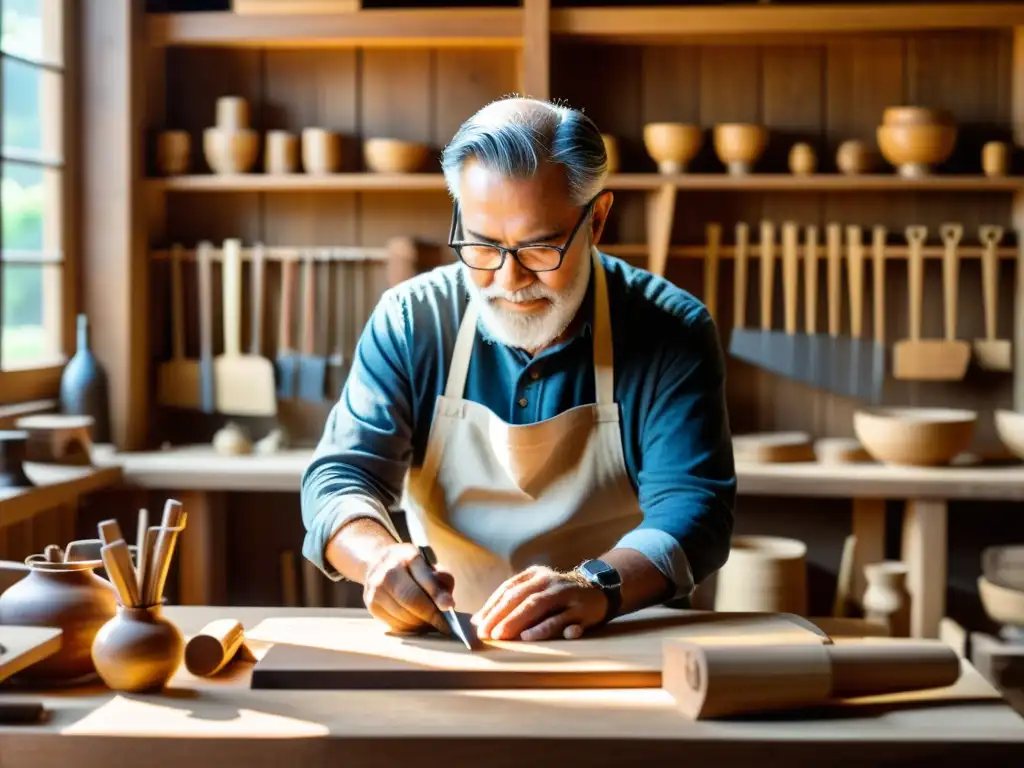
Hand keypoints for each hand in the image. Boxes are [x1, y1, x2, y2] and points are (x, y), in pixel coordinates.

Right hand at [363, 543, 454, 634]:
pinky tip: (416, 624)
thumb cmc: (411, 567)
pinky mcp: (371, 605)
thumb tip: (447, 603)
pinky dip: (409, 627)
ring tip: (431, 623)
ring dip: (421, 624)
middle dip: (430, 615)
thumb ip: (442, 579)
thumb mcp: (429, 564)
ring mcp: (376, 589)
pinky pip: (394, 624)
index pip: (424, 579)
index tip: (449, 607)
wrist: (378, 562)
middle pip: (411, 600)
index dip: (438, 595)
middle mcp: (388, 571)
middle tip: (444, 624)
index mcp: (407, 556)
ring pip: (403, 616)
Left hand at [471, 566, 607, 641]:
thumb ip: (512, 601)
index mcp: (535, 575)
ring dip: (519, 621)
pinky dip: (547, 628)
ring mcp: (566, 595)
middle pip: (521, 597)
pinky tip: (532, 636)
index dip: (492, 606)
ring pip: (539, 606)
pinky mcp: (581, 611)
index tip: (478, 623)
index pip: (509, 589)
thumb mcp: (537, 590)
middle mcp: (550, 582)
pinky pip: (563, 620)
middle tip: (487, 633)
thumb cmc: (559, 595)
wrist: (599, 590)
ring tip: (503, 635)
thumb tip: (478, 620)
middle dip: (501, 615)